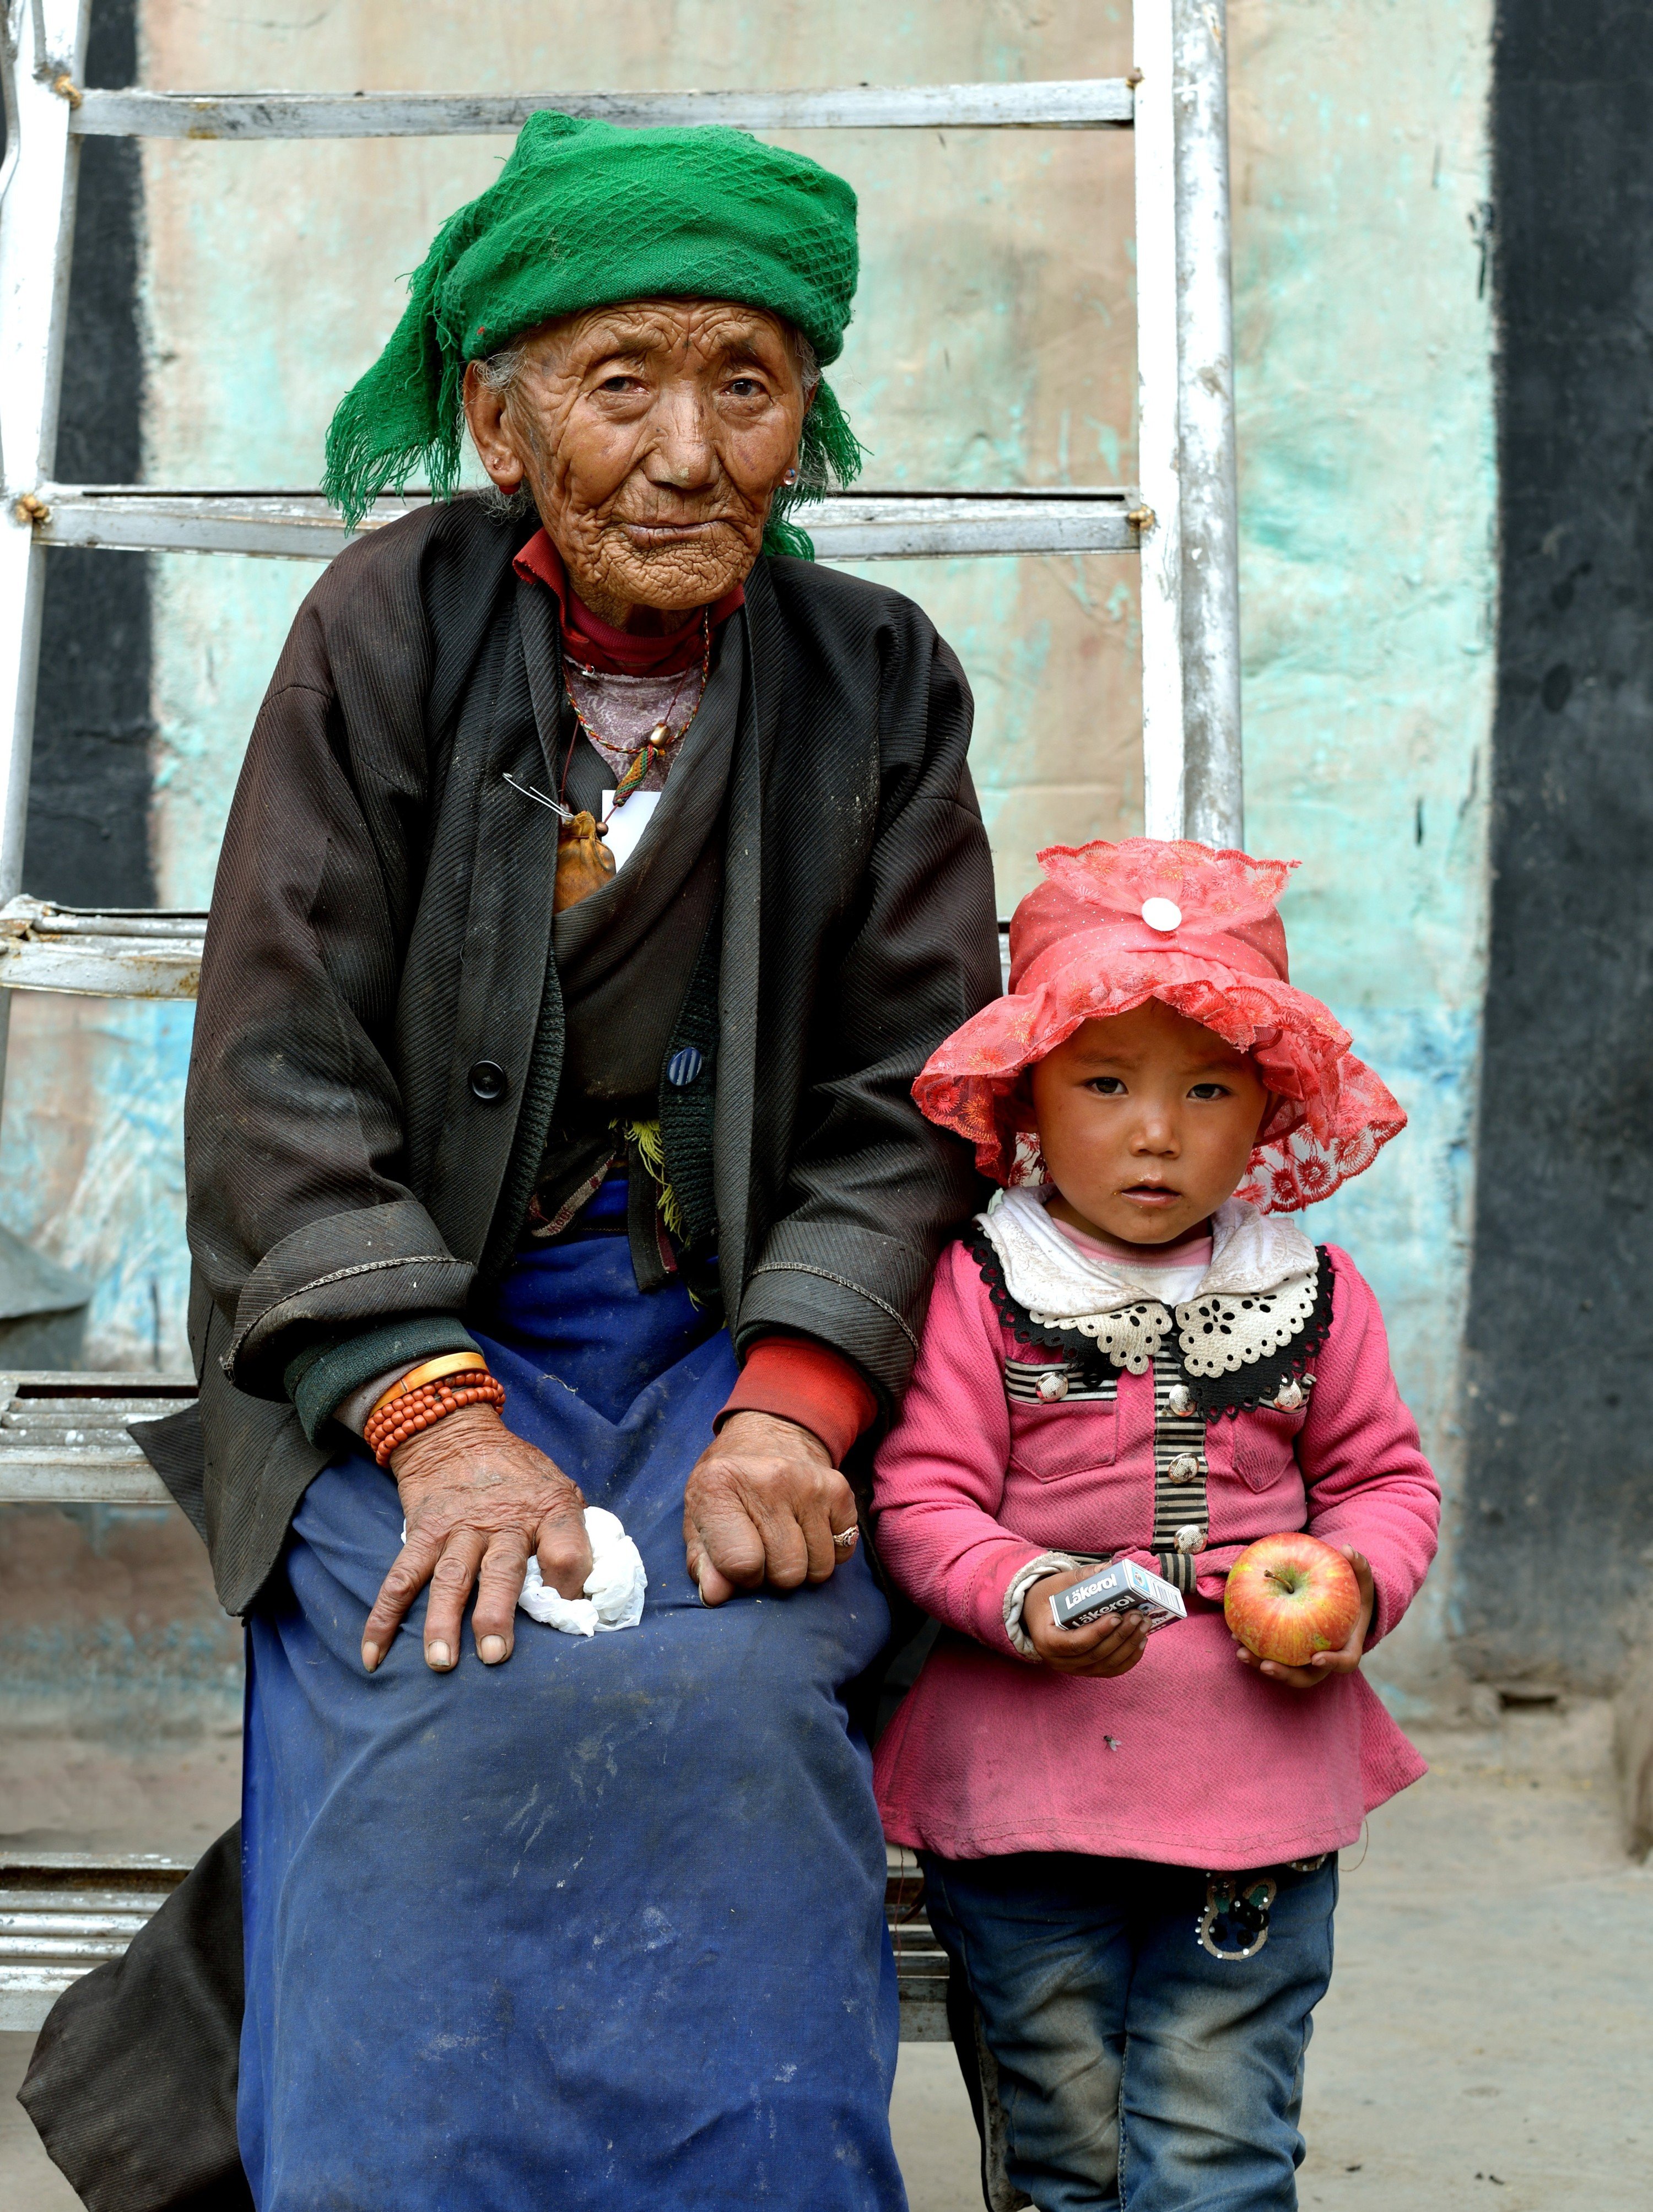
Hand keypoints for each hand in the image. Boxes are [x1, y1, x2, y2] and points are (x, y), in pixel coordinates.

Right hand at [361, 1403, 592, 1673]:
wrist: (457, 1433)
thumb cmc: (518, 1474)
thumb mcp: (559, 1488)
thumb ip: (573, 1533)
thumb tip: (588, 1592)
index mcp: (547, 1510)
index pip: (568, 1552)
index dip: (570, 1587)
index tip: (565, 1614)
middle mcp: (504, 1521)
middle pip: (503, 1570)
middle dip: (497, 1614)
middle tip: (494, 1654)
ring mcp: (459, 1528)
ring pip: (450, 1578)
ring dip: (443, 1621)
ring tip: (440, 1660)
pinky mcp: (423, 1533)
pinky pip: (401, 1578)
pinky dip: (384, 1617)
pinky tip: (376, 1654)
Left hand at [683, 1410, 857, 1604]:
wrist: (769, 1433)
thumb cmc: (728, 1484)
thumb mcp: (699, 1516)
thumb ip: (702, 1561)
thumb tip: (716, 1596)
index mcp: (720, 1487)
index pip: (742, 1564)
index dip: (741, 1577)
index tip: (739, 1562)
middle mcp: (770, 1482)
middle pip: (786, 1573)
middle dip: (774, 1574)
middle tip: (764, 1548)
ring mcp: (810, 1485)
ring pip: (819, 1569)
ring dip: (802, 1566)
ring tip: (784, 1539)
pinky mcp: (840, 1490)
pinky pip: (842, 1552)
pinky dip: (826, 1551)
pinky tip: (807, 1529)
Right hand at [1021, 1567, 1151, 1678]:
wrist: (1036, 1615)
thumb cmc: (1045, 1599)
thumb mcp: (1056, 1584)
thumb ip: (1081, 1577)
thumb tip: (1109, 1568)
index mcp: (1047, 1640)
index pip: (1075, 1643)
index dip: (1098, 1632)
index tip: (1117, 1616)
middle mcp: (1059, 1661)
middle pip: (1096, 1655)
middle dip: (1121, 1636)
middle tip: (1138, 1615)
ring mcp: (1074, 1669)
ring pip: (1107, 1665)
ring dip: (1130, 1646)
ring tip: (1144, 1625)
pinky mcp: (1086, 1670)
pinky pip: (1111, 1670)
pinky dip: (1129, 1658)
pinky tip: (1142, 1641)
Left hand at [1234, 1546, 1375, 1689]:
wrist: (1342, 1607)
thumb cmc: (1353, 1594)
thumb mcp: (1360, 1581)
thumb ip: (1359, 1566)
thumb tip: (1348, 1549)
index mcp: (1347, 1647)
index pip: (1343, 1662)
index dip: (1330, 1663)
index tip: (1315, 1658)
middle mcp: (1325, 1659)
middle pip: (1306, 1676)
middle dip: (1285, 1674)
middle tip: (1266, 1665)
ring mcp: (1304, 1658)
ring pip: (1284, 1670)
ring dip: (1261, 1664)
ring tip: (1241, 1652)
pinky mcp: (1287, 1652)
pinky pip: (1270, 1654)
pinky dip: (1253, 1647)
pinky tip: (1235, 1635)